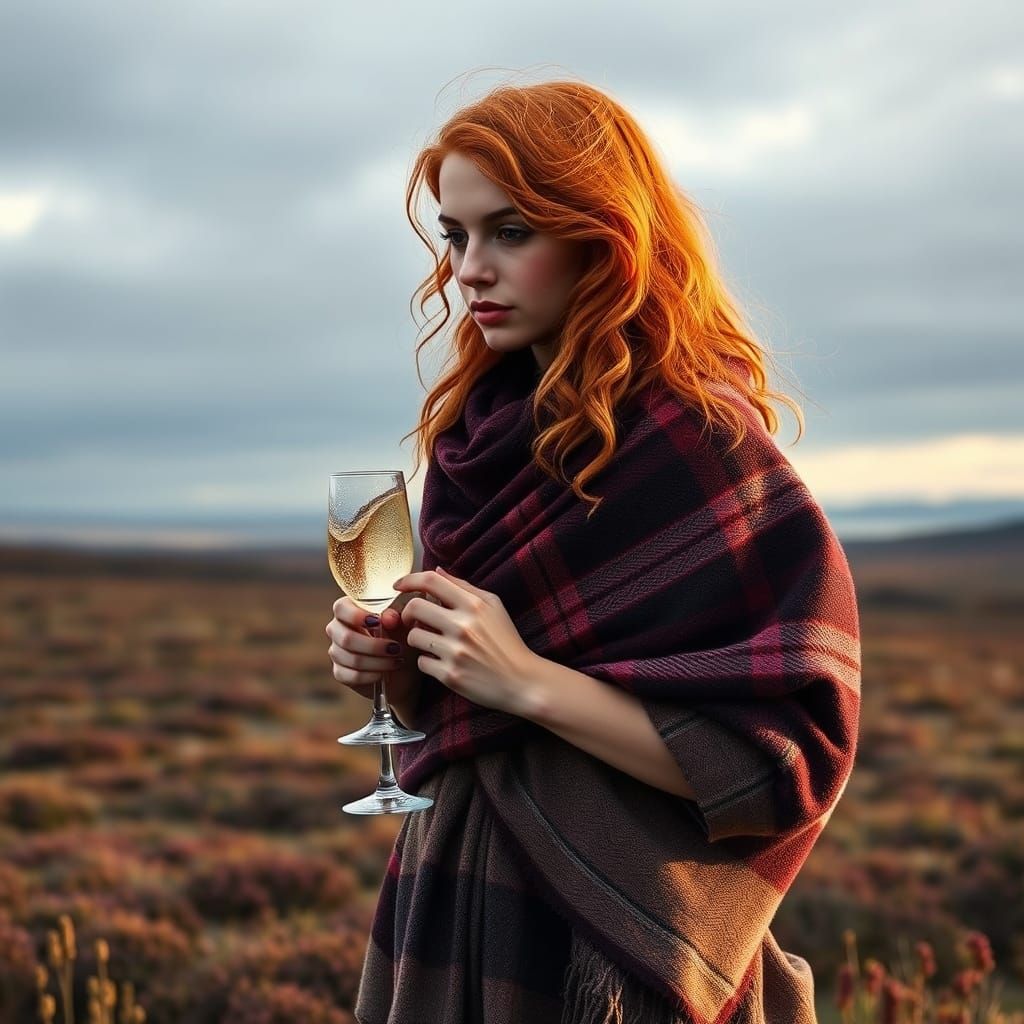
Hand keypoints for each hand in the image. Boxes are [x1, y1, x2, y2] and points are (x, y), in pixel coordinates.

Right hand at [325, 591, 421, 705]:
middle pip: (346, 638)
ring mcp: (336, 652)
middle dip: (374, 646)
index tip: (377, 622)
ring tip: (396, 661)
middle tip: (396, 648)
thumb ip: (394, 617)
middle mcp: (338, 629)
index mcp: (350, 610)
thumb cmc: (401, 636)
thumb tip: (388, 618)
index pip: (341, 608)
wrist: (405, 665)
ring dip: (378, 662)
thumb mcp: (402, 623)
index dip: (356, 615)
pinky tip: (383, 673)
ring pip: (351, 659)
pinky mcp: (340, 673)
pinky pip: (352, 676)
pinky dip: (371, 675)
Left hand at [393, 566, 541, 718]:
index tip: (399, 584)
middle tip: (414, 620)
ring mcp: (456, 652)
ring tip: (432, 643)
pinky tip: (441, 662)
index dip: (409, 579)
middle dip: (407, 613)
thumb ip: (464, 587)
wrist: (521, 680)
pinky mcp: (450, 675)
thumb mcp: (493, 606)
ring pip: (414, 637)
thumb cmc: (506, 641)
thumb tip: (437, 570)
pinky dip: (428, 662)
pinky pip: (422, 663)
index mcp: (474, 605)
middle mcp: (463, 626)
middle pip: (414, 607)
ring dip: (418, 639)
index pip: (431, 581)